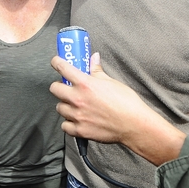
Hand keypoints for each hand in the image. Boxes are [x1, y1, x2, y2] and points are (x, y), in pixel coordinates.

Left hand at [50, 53, 186, 164]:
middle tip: (67, 87)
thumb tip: (94, 57)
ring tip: (75, 105)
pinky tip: (77, 119)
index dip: (57, 62)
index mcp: (85, 83)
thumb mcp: (111, 81)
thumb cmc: (126, 102)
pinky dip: (69, 123)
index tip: (56, 62)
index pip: (62, 67)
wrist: (134, 125)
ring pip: (59, 107)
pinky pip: (65, 126)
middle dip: (59, 86)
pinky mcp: (80, 130)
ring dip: (65, 105)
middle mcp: (77, 99)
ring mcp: (77, 116)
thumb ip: (97, 70)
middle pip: (54, 88)